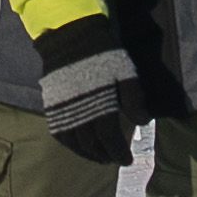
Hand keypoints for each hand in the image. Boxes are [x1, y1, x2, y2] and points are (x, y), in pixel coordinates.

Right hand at [31, 14, 136, 167]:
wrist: (71, 36)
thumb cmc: (103, 53)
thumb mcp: (126, 72)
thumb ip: (133, 99)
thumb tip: (142, 122)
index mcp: (100, 106)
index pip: (109, 139)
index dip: (118, 152)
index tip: (127, 160)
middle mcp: (79, 113)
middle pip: (91, 143)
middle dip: (104, 155)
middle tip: (113, 160)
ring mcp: (63, 110)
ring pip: (74, 142)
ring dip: (86, 153)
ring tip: (98, 157)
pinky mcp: (53, 106)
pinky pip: (59, 132)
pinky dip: (69, 144)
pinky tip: (78, 145)